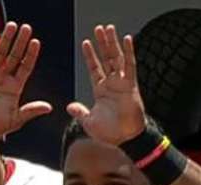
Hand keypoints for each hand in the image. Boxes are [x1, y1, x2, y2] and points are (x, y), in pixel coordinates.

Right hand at [0, 22, 50, 138]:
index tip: (36, 42)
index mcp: (15, 87)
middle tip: (26, 28)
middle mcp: (3, 78)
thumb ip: (29, 111)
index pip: (25, 67)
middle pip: (14, 56)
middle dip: (20, 43)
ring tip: (11, 26)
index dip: (31, 55)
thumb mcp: (14, 120)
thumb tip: (49, 107)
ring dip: (5, 40)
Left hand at [66, 25, 146, 144]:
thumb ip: (80, 112)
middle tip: (99, 29)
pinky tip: (127, 39)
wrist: (125, 139)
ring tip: (108, 29)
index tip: (86, 43)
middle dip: (102, 44)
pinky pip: (130, 65)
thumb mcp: (89, 122)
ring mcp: (122, 83)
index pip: (94, 68)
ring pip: (116, 58)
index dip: (90, 56)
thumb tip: (69, 106)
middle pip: (106, 59)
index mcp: (101, 90)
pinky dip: (128, 52)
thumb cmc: (110, 133)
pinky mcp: (131, 85)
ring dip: (112, 43)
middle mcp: (111, 84)